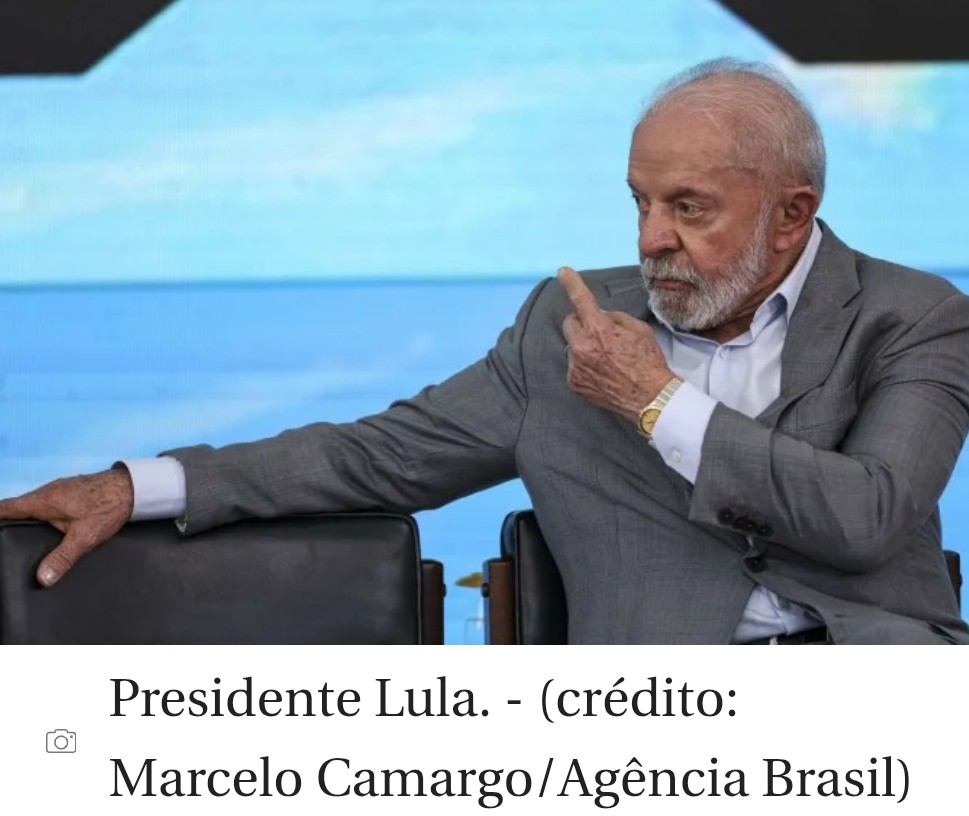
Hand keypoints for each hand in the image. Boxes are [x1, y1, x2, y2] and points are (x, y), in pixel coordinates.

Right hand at [0, 469, 133, 586]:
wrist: (134, 487)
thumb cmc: (108, 506)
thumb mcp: (84, 537)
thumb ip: (62, 557)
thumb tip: (42, 578)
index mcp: (42, 500)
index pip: (5, 508)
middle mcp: (46, 492)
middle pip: (17, 508)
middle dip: (8, 523)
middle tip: (5, 543)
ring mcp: (58, 490)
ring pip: (33, 506)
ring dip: (25, 519)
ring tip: (19, 539)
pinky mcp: (70, 493)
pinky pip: (48, 505)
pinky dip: (42, 516)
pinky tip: (47, 529)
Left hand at [558, 266, 673, 422]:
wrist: (650, 398)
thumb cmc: (648, 361)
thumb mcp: (638, 329)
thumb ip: (613, 317)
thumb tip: (598, 314)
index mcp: (599, 330)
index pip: (581, 299)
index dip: (571, 283)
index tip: (562, 272)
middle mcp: (582, 347)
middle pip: (570, 322)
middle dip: (582, 323)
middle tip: (600, 333)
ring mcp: (576, 366)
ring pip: (571, 345)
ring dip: (583, 345)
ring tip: (605, 358)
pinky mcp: (574, 382)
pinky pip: (573, 365)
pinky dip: (584, 365)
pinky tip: (602, 372)